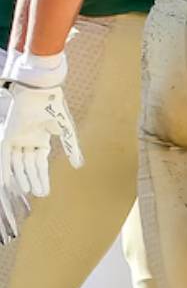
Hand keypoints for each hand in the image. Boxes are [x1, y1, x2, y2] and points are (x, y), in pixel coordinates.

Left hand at [0, 81, 80, 231]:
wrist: (40, 93)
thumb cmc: (54, 109)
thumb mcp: (66, 132)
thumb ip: (71, 149)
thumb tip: (79, 166)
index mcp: (40, 139)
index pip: (40, 163)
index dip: (42, 177)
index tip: (45, 191)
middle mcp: (27, 141)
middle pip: (28, 166)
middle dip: (33, 181)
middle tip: (39, 195)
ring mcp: (16, 139)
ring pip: (17, 164)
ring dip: (21, 177)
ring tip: (26, 191)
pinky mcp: (6, 136)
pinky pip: (4, 157)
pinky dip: (5, 169)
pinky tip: (6, 181)